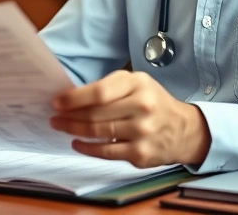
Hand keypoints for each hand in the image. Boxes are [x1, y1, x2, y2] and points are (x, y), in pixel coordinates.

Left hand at [49, 70, 210, 168]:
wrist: (183, 130)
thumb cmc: (153, 102)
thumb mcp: (137, 83)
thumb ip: (110, 87)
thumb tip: (73, 97)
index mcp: (139, 85)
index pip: (99, 92)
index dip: (74, 99)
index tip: (56, 102)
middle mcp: (142, 107)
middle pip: (95, 114)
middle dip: (69, 116)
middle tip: (54, 117)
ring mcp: (141, 133)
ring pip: (98, 133)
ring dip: (74, 130)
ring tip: (61, 127)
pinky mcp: (140, 154)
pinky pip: (106, 152)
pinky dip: (87, 148)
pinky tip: (77, 143)